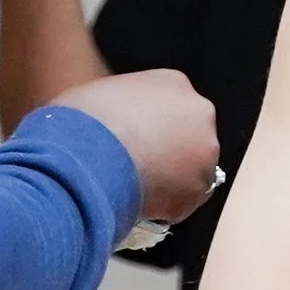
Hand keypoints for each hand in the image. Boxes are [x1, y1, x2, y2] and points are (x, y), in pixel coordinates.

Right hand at [53, 69, 220, 223]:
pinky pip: (182, 202)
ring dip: (167, 181)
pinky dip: (164, 207)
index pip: (169, 108)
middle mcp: (199, 111)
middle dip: (167, 153)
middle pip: (187, 137)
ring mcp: (205, 151)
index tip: (133, 142)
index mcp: (172, 83)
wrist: (89, 155)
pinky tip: (138, 203)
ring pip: (189, 171)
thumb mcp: (98, 96)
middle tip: (136, 166)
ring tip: (133, 188)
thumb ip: (118, 106)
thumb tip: (109, 124)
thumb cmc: (83, 119)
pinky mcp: (199, 188)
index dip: (150, 129)